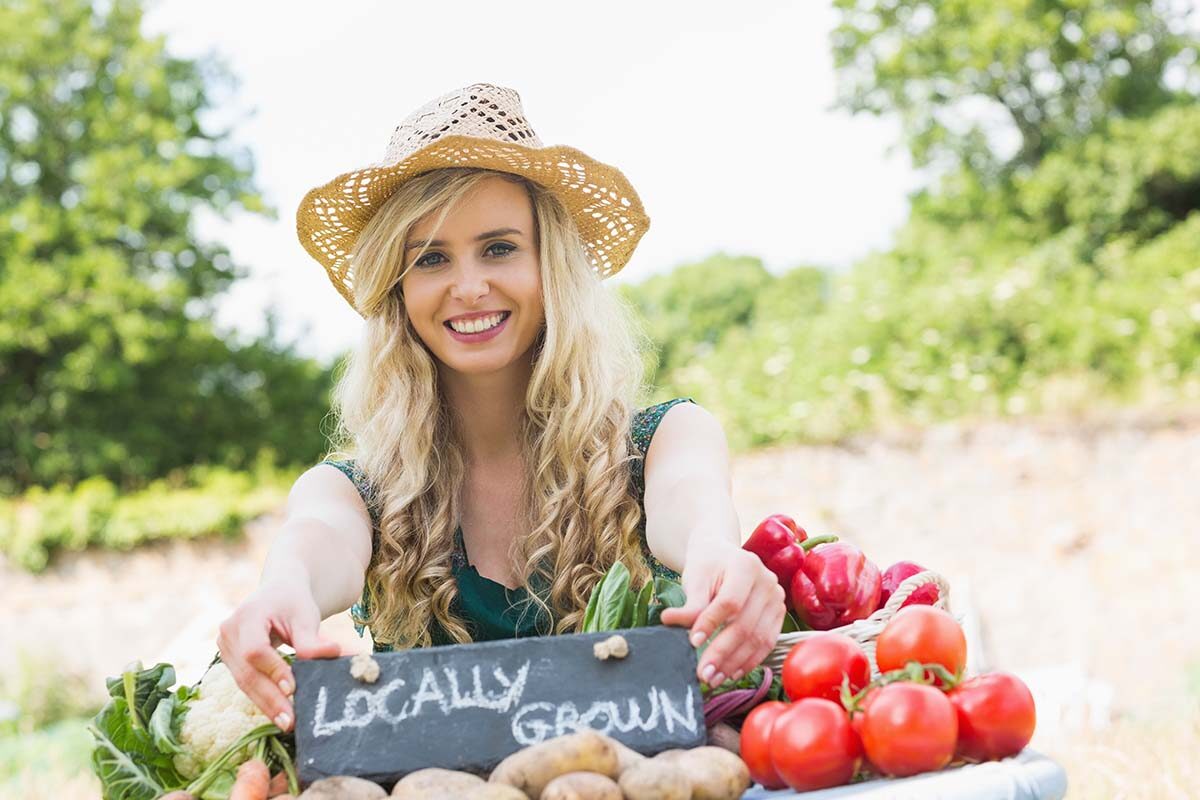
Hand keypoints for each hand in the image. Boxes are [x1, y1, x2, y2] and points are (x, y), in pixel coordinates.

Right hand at [216, 582, 340, 731]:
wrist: (278, 592)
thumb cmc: (293, 601)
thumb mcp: (305, 615)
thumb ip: (312, 639)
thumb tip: (332, 655)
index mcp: (246, 616)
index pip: (255, 650)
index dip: (273, 671)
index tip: (293, 689)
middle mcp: (229, 632)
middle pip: (248, 672)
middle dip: (270, 699)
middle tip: (291, 721)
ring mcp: (225, 647)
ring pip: (244, 683)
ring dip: (267, 705)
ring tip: (288, 723)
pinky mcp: (230, 660)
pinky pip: (246, 683)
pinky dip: (263, 698)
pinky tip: (280, 713)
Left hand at [660, 539, 785, 687]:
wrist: (724, 557)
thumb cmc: (707, 566)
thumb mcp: (696, 578)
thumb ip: (690, 603)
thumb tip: (670, 622)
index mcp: (746, 566)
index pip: (730, 602)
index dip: (711, 624)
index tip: (691, 643)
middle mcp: (768, 582)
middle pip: (746, 624)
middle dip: (722, 653)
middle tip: (703, 674)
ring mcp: (777, 599)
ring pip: (759, 639)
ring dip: (735, 663)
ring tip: (713, 678)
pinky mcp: (779, 615)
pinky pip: (767, 643)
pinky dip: (748, 662)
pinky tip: (731, 673)